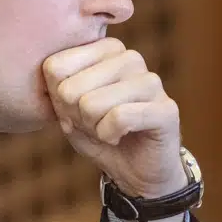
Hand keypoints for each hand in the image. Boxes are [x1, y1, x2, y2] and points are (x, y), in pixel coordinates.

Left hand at [42, 37, 185, 200]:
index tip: (77, 110)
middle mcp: (130, 58)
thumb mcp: (67, 111)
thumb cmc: (100, 134)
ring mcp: (151, 81)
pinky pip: (118, 118)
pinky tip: (120, 138)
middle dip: (76, 118)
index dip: (58, 101)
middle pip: (69, 89)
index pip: (54, 67)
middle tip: (96, 124)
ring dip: (93, 129)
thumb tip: (54, 76)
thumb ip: (56, 90)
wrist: (136, 172)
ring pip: (91, 104)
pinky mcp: (166, 108)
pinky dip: (109, 136)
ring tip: (109, 131)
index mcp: (105, 50)